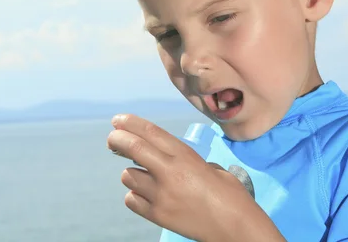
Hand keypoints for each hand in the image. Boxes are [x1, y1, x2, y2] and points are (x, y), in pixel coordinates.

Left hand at [107, 114, 285, 241]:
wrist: (235, 227)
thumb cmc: (230, 196)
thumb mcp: (210, 168)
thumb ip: (186, 161)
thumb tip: (167, 160)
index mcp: (186, 156)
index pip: (150, 132)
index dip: (130, 123)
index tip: (118, 120)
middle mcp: (170, 172)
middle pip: (133, 147)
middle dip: (117, 139)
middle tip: (113, 140)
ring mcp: (161, 195)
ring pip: (128, 175)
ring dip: (132, 173)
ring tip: (144, 176)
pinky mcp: (157, 215)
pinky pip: (132, 200)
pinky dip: (135, 195)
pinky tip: (146, 195)